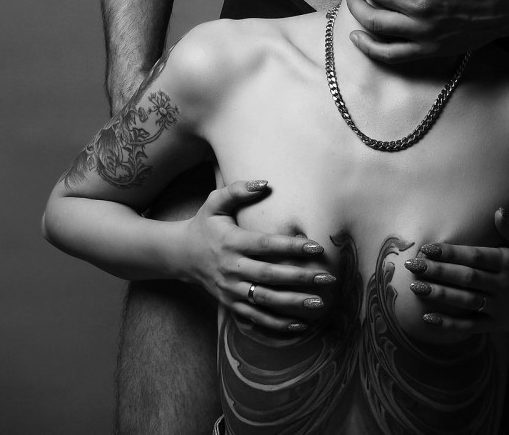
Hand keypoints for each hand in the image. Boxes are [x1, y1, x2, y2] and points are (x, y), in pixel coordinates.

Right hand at [178, 181, 335, 332]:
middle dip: (300, 278)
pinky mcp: (230, 304)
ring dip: (293, 304)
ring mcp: (231, 289)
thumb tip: (264, 182)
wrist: (181, 255)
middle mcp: (232, 268)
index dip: (291, 246)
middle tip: (327, 279)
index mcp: (232, 242)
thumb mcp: (215, 202)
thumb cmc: (205, 224)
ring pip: (265, 300)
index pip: (266, 245)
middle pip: (270, 275)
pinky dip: (277, 325)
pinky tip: (299, 326)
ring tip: (319, 303)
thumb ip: (238, 190)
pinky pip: (255, 318)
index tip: (317, 246)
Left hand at [403, 209, 508, 333]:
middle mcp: (502, 284)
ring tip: (416, 287)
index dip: (451, 253)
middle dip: (438, 272)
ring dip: (439, 295)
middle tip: (413, 266)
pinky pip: (469, 325)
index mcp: (508, 262)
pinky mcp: (494, 324)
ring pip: (465, 301)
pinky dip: (449, 324)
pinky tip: (428, 318)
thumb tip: (499, 210)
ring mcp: (498, 306)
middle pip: (466, 278)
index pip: (475, 256)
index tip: (428, 248)